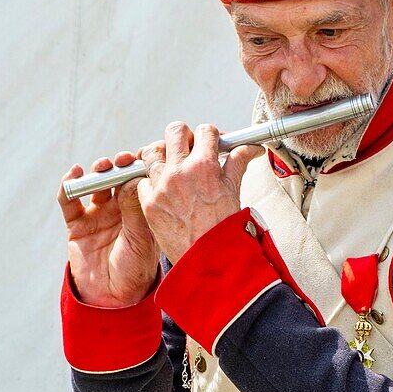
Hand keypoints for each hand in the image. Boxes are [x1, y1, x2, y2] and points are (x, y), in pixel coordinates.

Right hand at [58, 151, 160, 306]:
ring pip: (96, 184)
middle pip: (119, 177)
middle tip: (124, 159)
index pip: (141, 181)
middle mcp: (120, 209)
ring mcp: (98, 214)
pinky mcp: (77, 223)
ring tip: (104, 166)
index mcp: (141, 211)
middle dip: (121, 164)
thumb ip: (134, 209)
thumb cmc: (134, 269)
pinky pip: (70, 200)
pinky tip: (74, 173)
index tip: (147, 154)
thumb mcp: (140, 238)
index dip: (142, 166)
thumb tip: (132, 178)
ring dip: (99, 171)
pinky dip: (69, 185)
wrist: (112, 297)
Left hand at [137, 122, 261, 262]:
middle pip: (174, 131)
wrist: (210, 260)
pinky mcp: (149, 203)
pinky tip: (162, 190)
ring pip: (152, 151)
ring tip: (171, 165)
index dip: (209, 135)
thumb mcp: (234, 191)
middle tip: (189, 148)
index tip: (209, 142)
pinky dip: (150, 181)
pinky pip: (142, 181)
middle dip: (184, 136)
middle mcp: (180, 172)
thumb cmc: (224, 230)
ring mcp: (161, 187)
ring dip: (162, 154)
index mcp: (204, 166)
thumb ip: (238, 163)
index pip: (204, 131)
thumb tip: (250, 148)